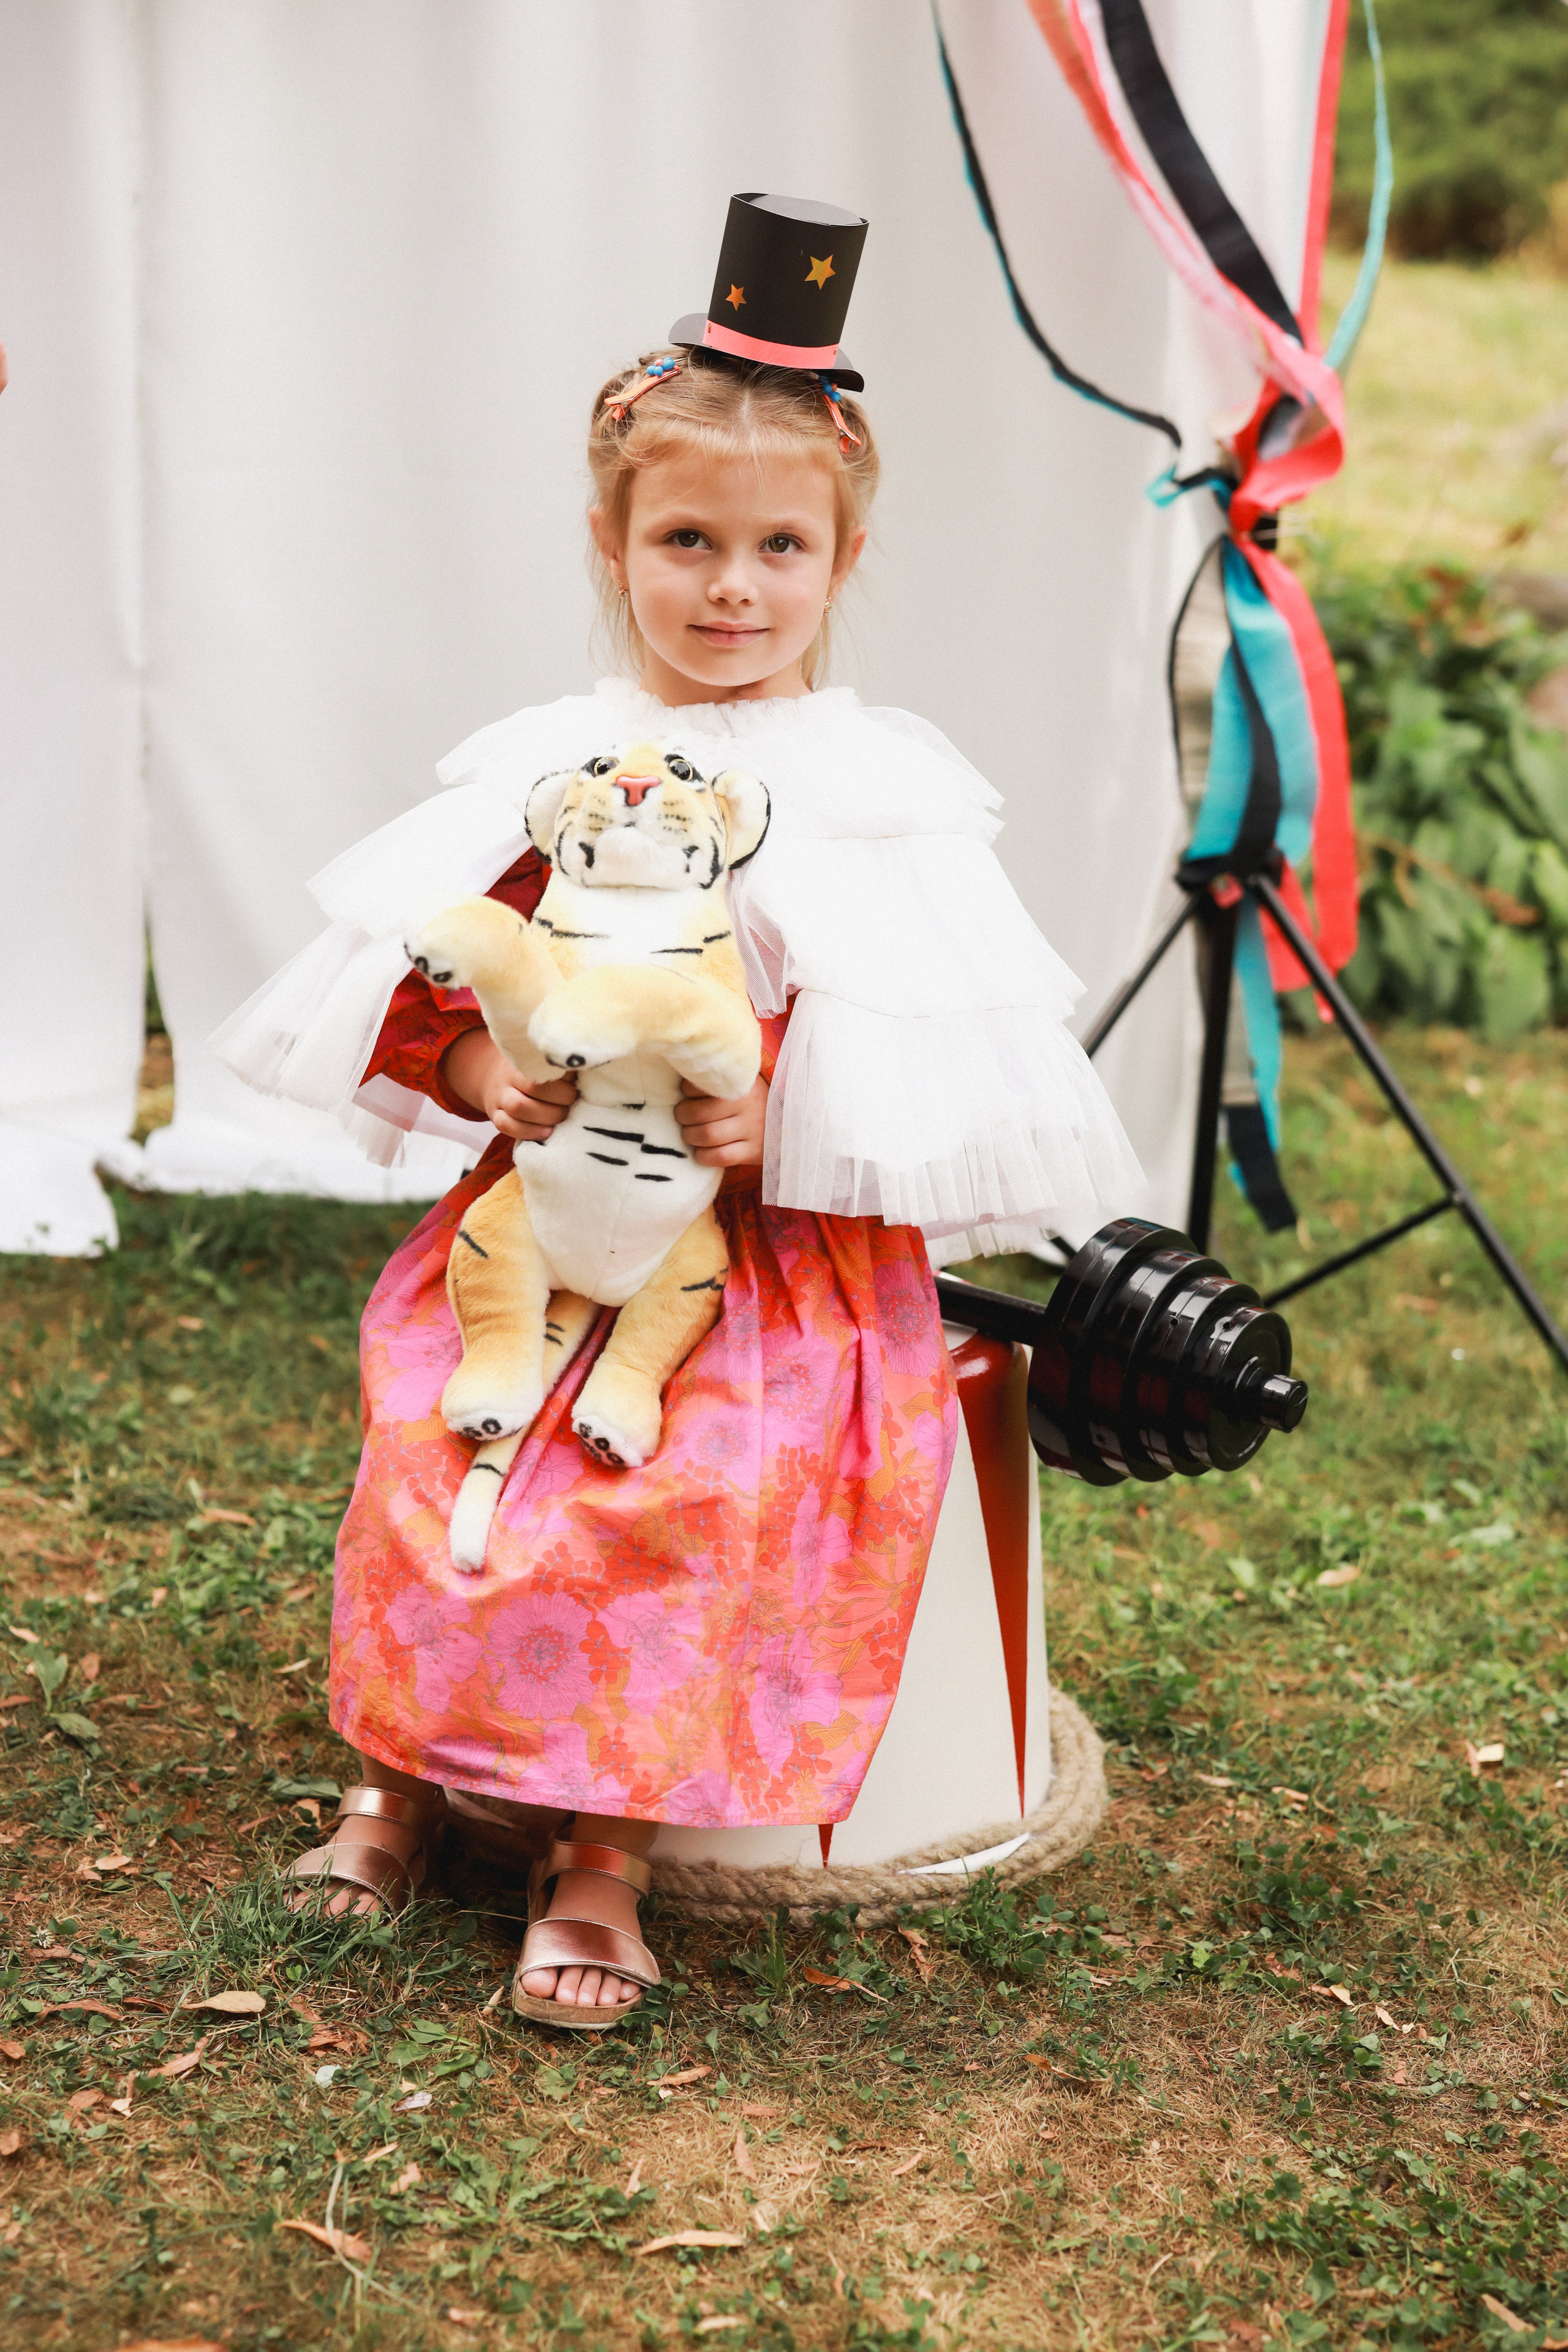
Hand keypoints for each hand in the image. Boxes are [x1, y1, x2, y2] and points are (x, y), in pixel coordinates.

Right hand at [443, 1029, 575, 1142]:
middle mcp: (507, 1078)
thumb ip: (557, 1064)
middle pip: (533, 1088)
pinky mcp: (495, 1116)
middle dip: (560, 1098)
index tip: (575, 1082)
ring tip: (562, 1116)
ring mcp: (498, 1098)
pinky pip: (507, 1126)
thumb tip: (586, 1066)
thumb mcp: (538, 1060)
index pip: (544, 1067)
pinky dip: (529, 1132)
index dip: (563, 1079)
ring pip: (519, 1108)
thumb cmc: (527, 1069)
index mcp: (521, 1061)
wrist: (493, 1077)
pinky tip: (547, 1132)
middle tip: (572, 1101)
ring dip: (547, 1115)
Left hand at [676, 1072, 767, 1168]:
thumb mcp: (744, 1082)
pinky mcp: (754, 1151)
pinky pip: (721, 1156)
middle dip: (683, 1116)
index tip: (689, 1095)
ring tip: (691, 1134)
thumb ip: (720, 1078)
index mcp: (742, 1084)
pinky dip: (704, 1156)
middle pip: (700, 1112)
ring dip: (691, 1136)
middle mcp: (748, 1105)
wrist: (791, 1122)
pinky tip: (702, 1152)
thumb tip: (686, 1071)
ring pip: (708, 1135)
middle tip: (683, 1116)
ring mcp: (752, 1130)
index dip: (687, 1091)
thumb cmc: (757, 1100)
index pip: (702, 1084)